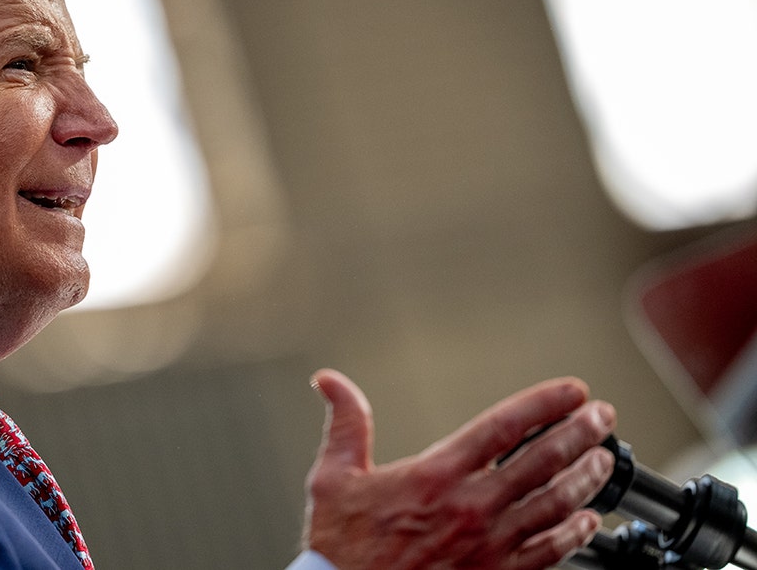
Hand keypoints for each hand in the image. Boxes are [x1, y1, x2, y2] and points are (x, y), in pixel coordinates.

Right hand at [303, 369, 615, 568]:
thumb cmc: (341, 546)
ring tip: (604, 459)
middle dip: (581, 433)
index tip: (571, 391)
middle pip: (543, 461)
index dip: (545, 403)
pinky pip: (549, 551)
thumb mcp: (333, 477)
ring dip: (586, 478)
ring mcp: (489, 544)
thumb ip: (345, 424)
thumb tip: (331, 383)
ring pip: (555, 504)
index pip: (504, 426)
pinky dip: (575, 532)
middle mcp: (471, 507)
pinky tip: (588, 520)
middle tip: (601, 416)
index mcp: (436, 475)